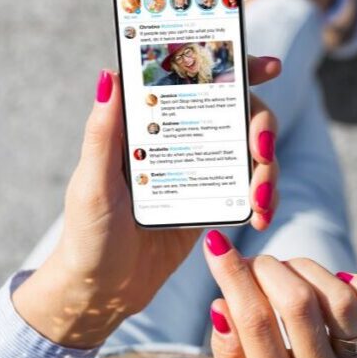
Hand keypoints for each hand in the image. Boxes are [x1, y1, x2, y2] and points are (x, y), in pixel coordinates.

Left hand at [12, 58, 280, 347]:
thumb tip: (110, 74)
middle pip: (237, 111)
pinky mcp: (211, 200)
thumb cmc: (87, 235)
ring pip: (250, 150)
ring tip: (262, 202)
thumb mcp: (93, 184)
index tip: (269, 66)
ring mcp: (198, 168)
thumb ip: (103, 133)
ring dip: (267, 169)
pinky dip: (263, 197)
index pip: (194, 80)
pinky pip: (249, 187)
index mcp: (146, 123)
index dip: (234, 66)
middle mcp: (177, 137)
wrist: (102, 291)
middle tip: (262, 151)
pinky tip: (261, 215)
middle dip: (262, 125)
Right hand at [202, 230, 356, 357]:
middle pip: (299, 305)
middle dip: (268, 269)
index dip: (233, 276)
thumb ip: (226, 356)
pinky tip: (338, 280)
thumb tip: (222, 305)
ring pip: (340, 300)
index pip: (255, 323)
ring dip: (306, 270)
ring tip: (286, 272)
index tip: (217, 246)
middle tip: (253, 264)